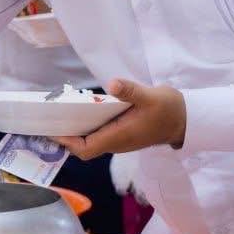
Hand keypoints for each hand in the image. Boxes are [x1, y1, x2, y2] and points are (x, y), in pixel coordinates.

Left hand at [53, 79, 186, 159]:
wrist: (185, 119)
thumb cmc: (168, 110)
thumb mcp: (152, 97)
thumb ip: (131, 91)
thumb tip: (113, 84)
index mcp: (119, 137)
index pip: (86, 149)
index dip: (67, 142)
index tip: (53, 129)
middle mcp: (116, 142)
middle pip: (84, 147)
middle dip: (65, 136)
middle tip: (48, 119)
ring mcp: (119, 139)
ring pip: (90, 140)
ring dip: (75, 130)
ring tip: (58, 114)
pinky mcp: (122, 132)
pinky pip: (98, 133)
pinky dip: (86, 125)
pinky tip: (80, 110)